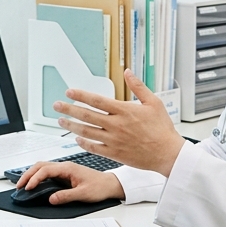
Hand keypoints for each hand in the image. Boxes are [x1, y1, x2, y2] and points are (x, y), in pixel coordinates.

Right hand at [17, 160, 123, 204]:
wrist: (109, 184)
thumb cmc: (99, 187)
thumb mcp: (83, 194)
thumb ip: (66, 196)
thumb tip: (51, 198)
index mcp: (68, 168)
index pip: (45, 170)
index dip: (35, 178)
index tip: (28, 187)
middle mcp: (64, 166)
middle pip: (40, 165)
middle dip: (28, 174)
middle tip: (19, 185)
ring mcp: (64, 169)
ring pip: (42, 167)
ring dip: (32, 174)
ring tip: (23, 184)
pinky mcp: (64, 174)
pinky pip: (47, 172)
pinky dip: (38, 176)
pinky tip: (34, 183)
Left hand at [54, 70, 184, 176]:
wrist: (168, 154)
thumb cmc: (163, 129)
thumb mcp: (154, 102)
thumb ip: (138, 87)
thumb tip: (128, 72)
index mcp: (125, 111)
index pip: (96, 100)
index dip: (80, 95)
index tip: (69, 92)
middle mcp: (116, 125)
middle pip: (86, 115)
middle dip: (69, 109)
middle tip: (57, 105)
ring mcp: (114, 141)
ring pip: (87, 132)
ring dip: (71, 126)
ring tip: (61, 121)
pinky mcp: (115, 154)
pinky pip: (94, 148)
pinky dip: (84, 143)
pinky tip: (77, 138)